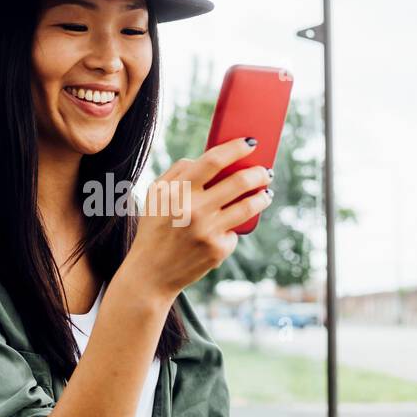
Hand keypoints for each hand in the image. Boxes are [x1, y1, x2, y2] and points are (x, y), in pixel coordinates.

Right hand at [121, 137, 273, 300]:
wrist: (151, 273)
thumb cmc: (155, 228)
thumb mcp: (155, 195)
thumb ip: (177, 172)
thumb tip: (204, 158)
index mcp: (177, 192)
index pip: (213, 161)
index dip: (236, 148)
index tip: (250, 143)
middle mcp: (194, 210)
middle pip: (239, 181)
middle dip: (259, 173)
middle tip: (265, 171)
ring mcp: (208, 231)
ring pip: (248, 206)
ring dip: (262, 196)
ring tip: (265, 193)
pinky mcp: (218, 249)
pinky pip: (235, 231)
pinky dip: (234, 227)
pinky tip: (228, 228)